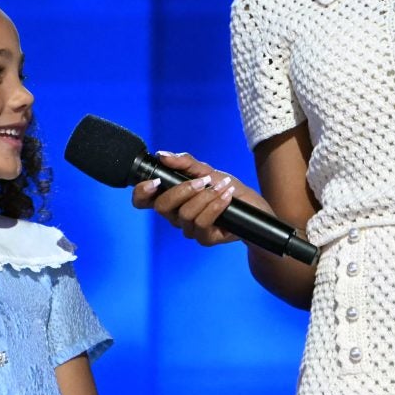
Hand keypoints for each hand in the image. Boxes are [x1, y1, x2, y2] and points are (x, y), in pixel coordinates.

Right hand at [129, 151, 264, 246]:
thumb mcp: (207, 170)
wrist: (253, 207)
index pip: (143, 200)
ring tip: (224, 186)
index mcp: (171, 198)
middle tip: (203, 181)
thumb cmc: (226, 187)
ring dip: (207, 196)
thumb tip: (163, 155)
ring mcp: (189, 229)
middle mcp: (175, 216)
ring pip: (185, 214)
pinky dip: (216, 206)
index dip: (141, 192)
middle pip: (162, 207)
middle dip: (183, 190)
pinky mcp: (204, 239)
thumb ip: (185, 163)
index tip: (154, 181)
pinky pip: (202, 223)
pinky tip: (227, 196)